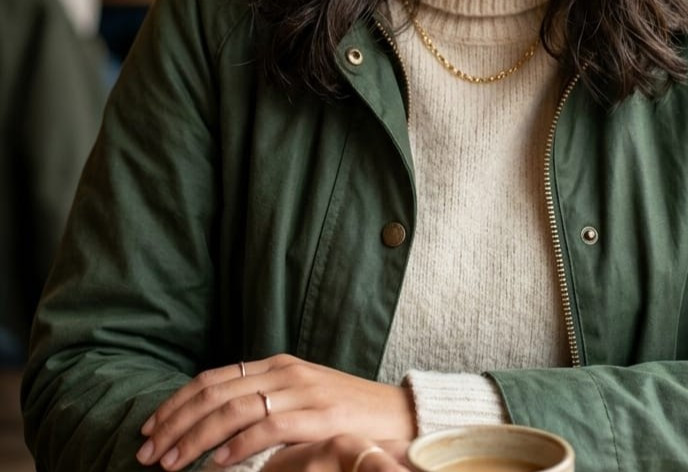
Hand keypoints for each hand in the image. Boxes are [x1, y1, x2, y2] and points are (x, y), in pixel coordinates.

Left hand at [136, 355, 415, 469]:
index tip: (148, 429)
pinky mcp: (319, 415)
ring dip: (194, 438)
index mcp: (277, 365)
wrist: (400, 415)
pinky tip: (216, 466)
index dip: (176, 403)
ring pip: (233, 409)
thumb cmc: (347, 415)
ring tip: (170, 463)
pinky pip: (267, 427)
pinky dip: (236, 446)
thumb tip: (215, 428)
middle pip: (214, 392)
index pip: (213, 379)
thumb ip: (264, 405)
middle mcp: (285, 372)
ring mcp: (302, 390)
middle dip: (174, 423)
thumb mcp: (300, 401)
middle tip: (146, 454)